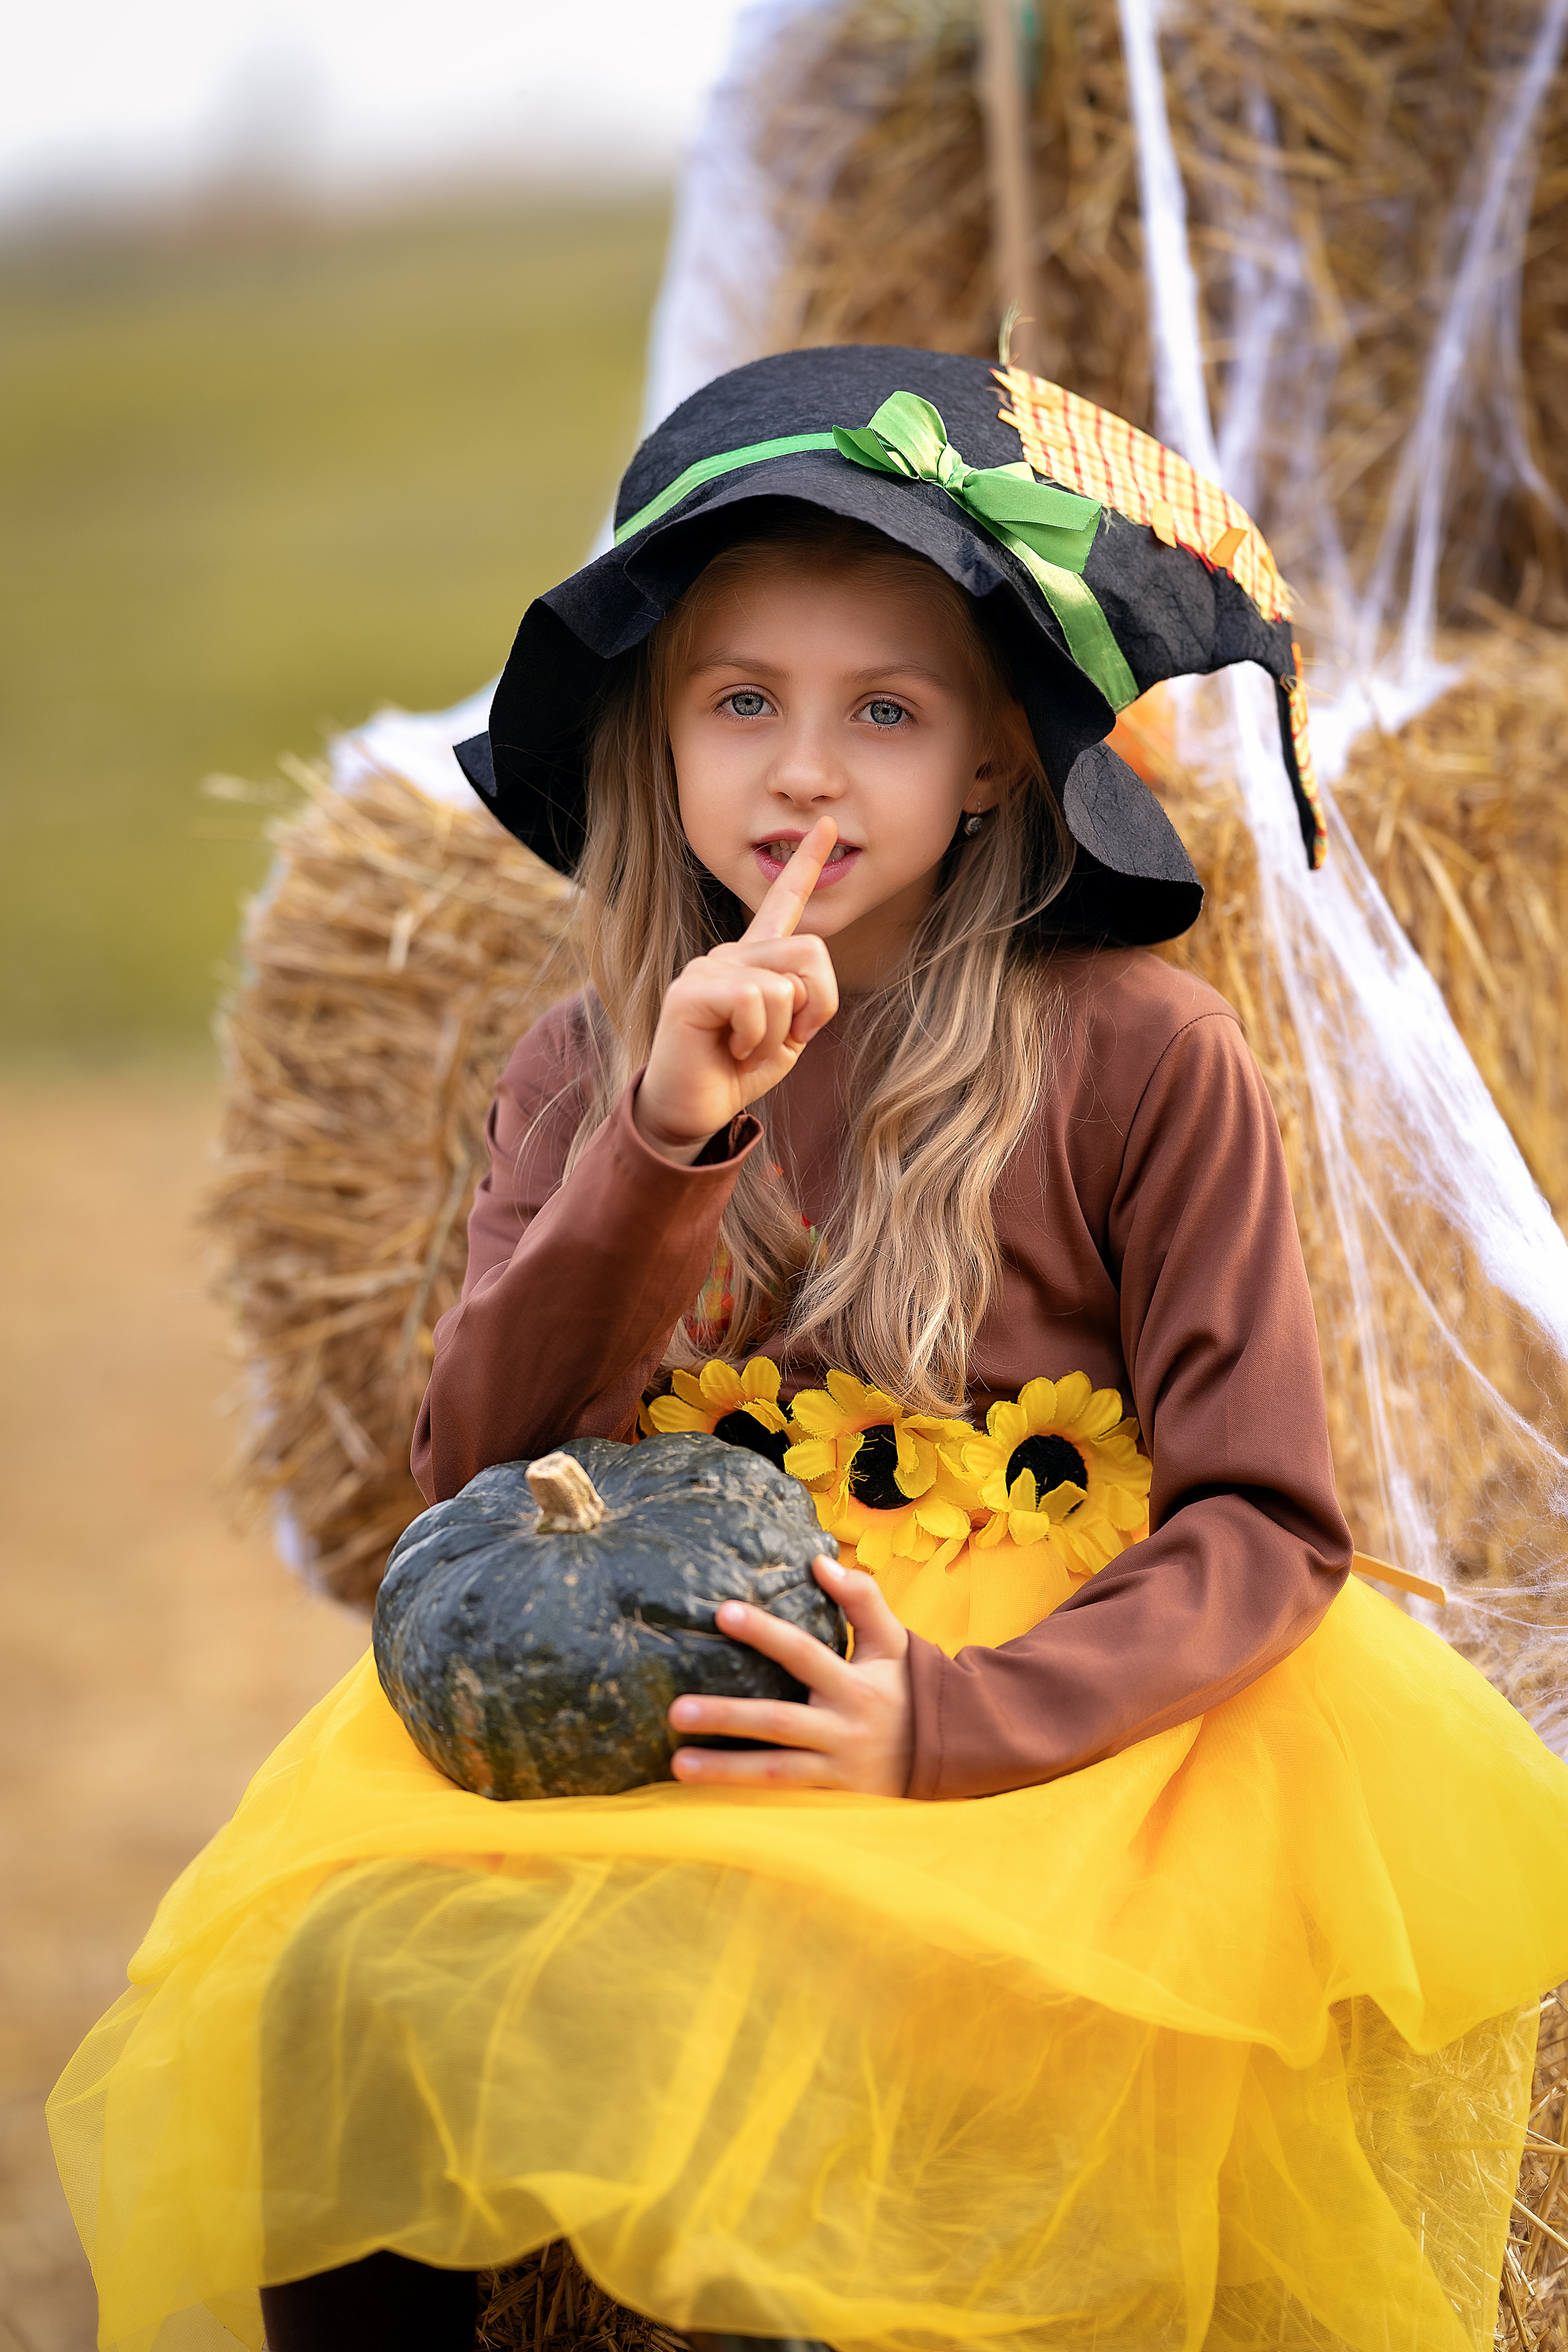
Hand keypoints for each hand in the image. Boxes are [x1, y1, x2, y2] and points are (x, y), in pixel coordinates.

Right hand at [634, 816, 840, 1163]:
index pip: (785, 903)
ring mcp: (708, 967)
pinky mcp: (691, 990)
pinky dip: (755, 1039)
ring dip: (779, 1035)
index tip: (830, 825)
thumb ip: (804, 1001)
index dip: (807, 864)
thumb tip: (800, 985)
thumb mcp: (788, 1036)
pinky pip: (755, 1002)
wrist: (692, 1109)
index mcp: (755, 960)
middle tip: (783, 1040)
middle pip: (812, 952)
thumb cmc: (736, 1072)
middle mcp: (730, 954)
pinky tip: (730, 1050)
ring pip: (785, 985)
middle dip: (815, 1006)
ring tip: (746, 1049)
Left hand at [667, 1556, 911, 1796]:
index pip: (802, 1652)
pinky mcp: (833, 1799)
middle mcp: (844, 1728)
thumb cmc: (907, 1687)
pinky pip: (784, 1799)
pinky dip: (744, 1798)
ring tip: (677, 1764)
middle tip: (675, 1710)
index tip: (722, 1612)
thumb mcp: (893, 1641)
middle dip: (727, 1717)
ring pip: (775, 1772)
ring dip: (724, 1770)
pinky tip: (703, 1795)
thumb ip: (862, 1598)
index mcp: (855, 1685)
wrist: (947, 1754)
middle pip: (778, 1722)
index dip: (764, 1632)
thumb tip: (819, 1561)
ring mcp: (837, 1770)